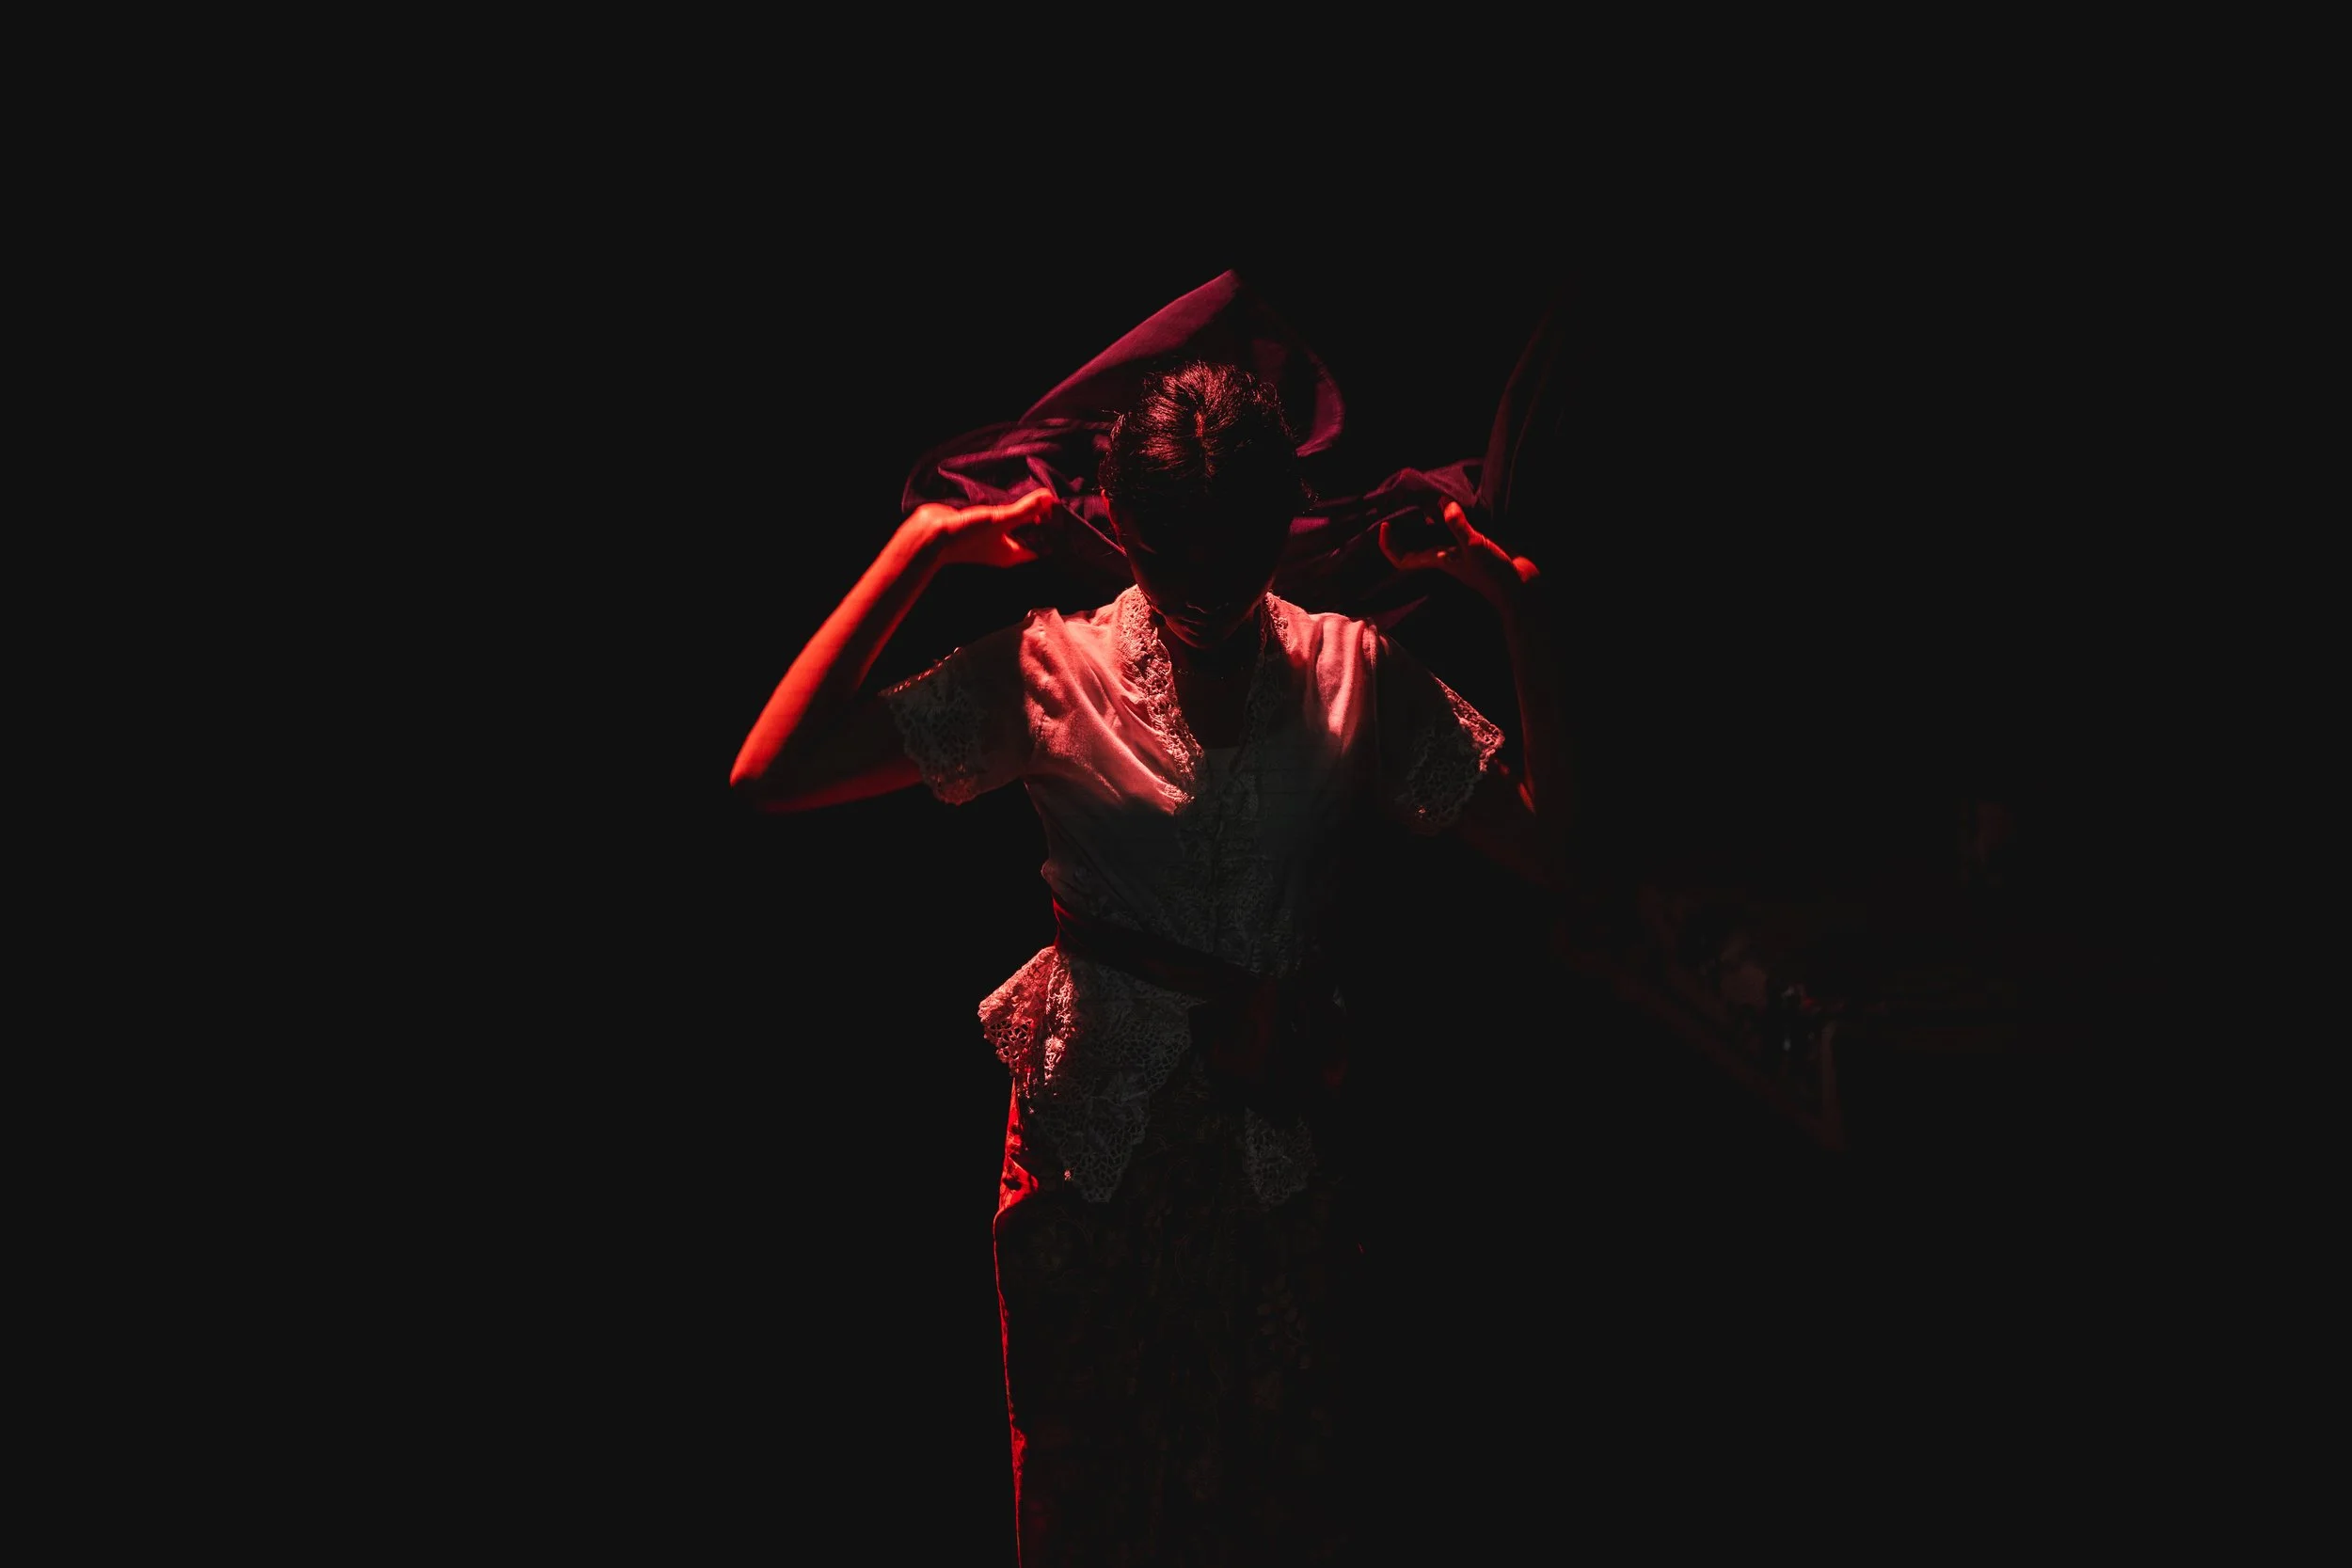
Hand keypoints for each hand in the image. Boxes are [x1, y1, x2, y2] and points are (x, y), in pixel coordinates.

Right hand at [906, 488, 1057, 568]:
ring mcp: (991, 536)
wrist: (930, 535)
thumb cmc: (965, 535)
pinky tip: (1012, 491)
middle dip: (1039, 516)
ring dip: (1022, 509)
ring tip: (1036, 492)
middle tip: (1051, 497)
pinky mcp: (980, 524)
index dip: (1052, 529)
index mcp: (1012, 554)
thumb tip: (1049, 498)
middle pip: (1029, 532)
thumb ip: (1024, 510)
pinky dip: (1006, 505)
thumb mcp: (999, 520)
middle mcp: (1004, 547)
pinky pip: (1000, 514)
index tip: (1061, 510)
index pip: (1041, 544)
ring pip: (1014, 522)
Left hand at [1379, 501, 1538, 609]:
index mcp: (1439, 559)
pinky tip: (1455, 503)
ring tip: (1423, 498)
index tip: (1384, 526)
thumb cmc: (1494, 573)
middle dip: (1406, 528)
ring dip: (1429, 519)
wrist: (1520, 587)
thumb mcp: (1474, 546)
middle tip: (1401, 505)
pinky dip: (1452, 516)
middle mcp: (1446, 556)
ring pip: (1436, 535)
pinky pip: (1456, 529)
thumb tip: (1444, 504)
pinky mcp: (1477, 545)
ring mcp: (1461, 551)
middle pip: (1417, 544)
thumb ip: (1458, 525)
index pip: (1404, 559)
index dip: (1389, 546)